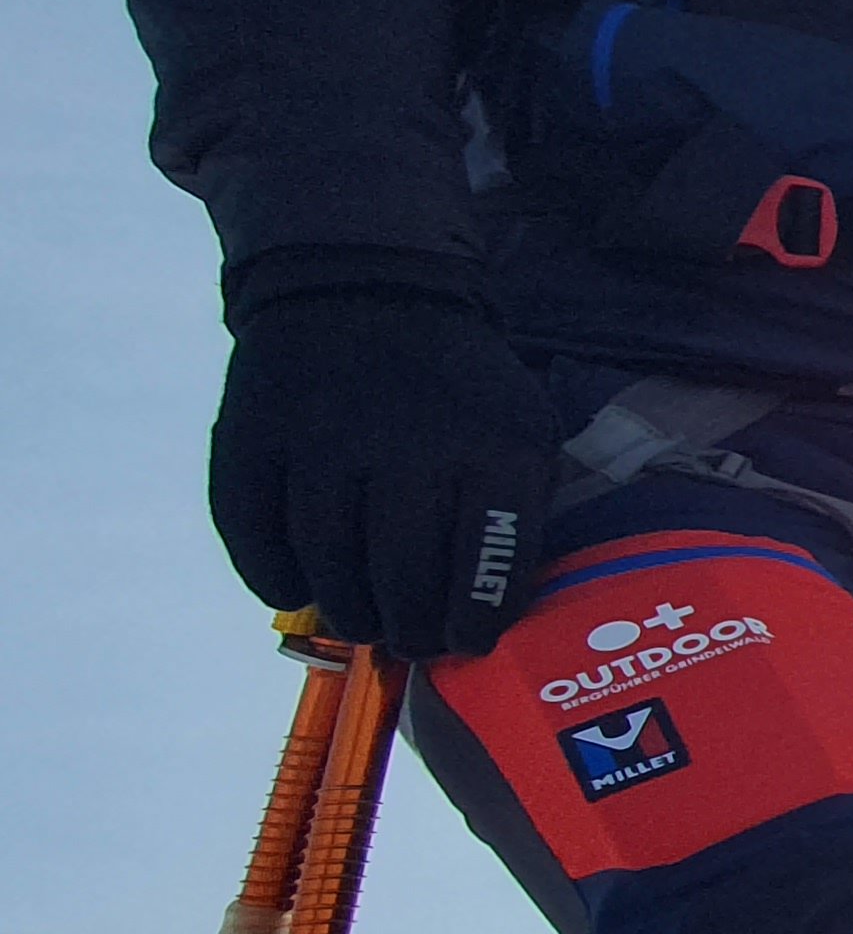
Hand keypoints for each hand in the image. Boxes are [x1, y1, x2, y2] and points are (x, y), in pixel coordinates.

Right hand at [210, 287, 560, 658]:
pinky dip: (274, 576)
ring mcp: (321, 436)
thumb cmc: (457, 390)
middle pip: (403, 576)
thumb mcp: (522, 430)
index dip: (476, 622)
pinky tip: (301, 588)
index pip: (488, 564)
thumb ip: (516, 515)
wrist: (365, 291)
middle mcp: (407, 441)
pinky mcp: (250, 433)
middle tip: (413, 641)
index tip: (468, 642)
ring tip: (367, 622)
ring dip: (350, 612)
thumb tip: (490, 617)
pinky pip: (253, 533)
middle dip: (412, 629)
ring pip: (328, 564)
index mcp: (493, 444)